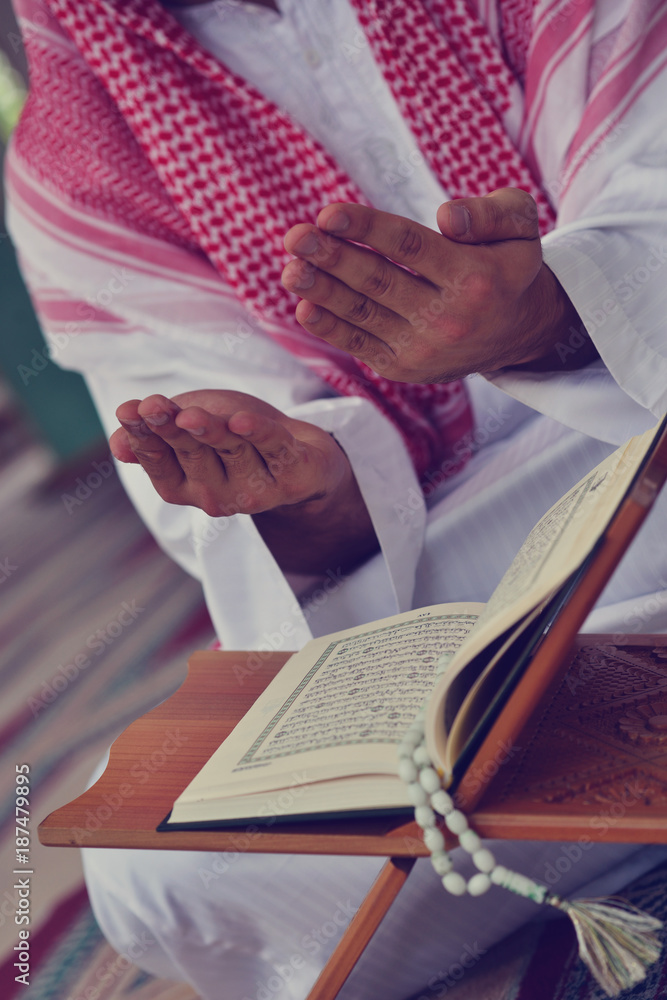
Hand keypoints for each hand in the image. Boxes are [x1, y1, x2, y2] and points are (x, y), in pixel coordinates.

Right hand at [110, 389, 376, 573]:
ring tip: (191, 415)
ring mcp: (255, 490)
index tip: (129, 409)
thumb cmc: (234, 437)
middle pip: (192, 453)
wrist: (299, 454)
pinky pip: (274, 450)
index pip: (158, 461)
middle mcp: (216, 497)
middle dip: (172, 429)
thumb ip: (154, 437)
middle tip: (154, 405)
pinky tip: (243, 421)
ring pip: (232, 449)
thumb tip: (117, 445)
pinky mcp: (292, 477)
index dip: (143, 437)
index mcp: (184, 488)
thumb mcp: (188, 431)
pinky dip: (260, 434)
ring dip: (212, 431)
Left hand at [282, 187, 594, 382]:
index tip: (327, 214)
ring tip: (290, 269)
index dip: (366, 230)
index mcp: (473, 278)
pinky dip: (331, 328)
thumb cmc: (508, 267)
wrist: (517, 335)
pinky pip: (361, 344)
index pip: (410, 248)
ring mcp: (423, 349)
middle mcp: (447, 318)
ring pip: (364, 314)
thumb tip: (446, 217)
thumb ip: (491, 212)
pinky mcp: (404, 368)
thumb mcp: (520, 228)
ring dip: (322, 291)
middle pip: (379, 282)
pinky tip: (304, 306)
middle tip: (295, 237)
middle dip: (333, 259)